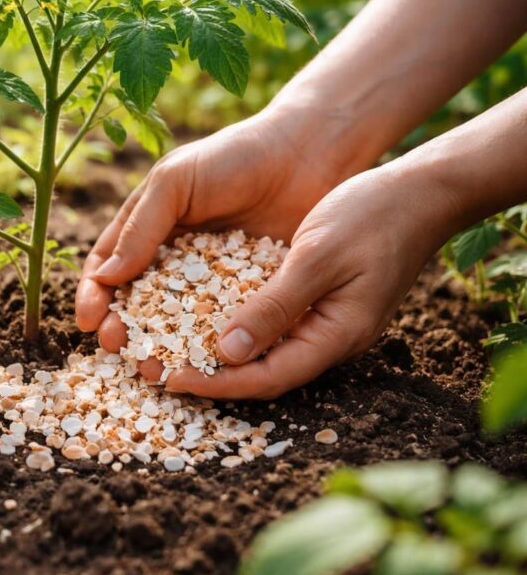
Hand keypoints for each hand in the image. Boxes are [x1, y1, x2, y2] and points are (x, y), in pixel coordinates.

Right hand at [76, 107, 349, 351]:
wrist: (308, 154)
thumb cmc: (233, 157)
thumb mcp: (175, 182)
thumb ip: (141, 227)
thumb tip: (105, 277)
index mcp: (147, 226)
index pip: (107, 266)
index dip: (94, 296)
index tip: (89, 323)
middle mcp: (174, 256)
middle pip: (137, 302)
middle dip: (124, 329)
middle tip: (120, 349)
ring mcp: (211, 278)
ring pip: (178, 321)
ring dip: (162, 346)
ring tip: (156, 366)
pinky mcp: (248, 292)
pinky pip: (224, 324)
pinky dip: (210, 345)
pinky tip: (204, 362)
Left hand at [137, 164, 456, 398]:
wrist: (420, 190)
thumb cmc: (373, 216)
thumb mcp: (317, 257)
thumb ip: (275, 305)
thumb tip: (227, 351)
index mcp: (335, 336)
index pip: (266, 378)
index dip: (216, 384)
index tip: (169, 379)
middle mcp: (326, 337)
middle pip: (258, 370)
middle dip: (205, 372)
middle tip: (153, 366)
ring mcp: (322, 319)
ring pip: (259, 347)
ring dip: (212, 348)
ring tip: (163, 343)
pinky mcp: (315, 298)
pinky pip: (266, 320)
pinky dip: (230, 319)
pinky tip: (194, 309)